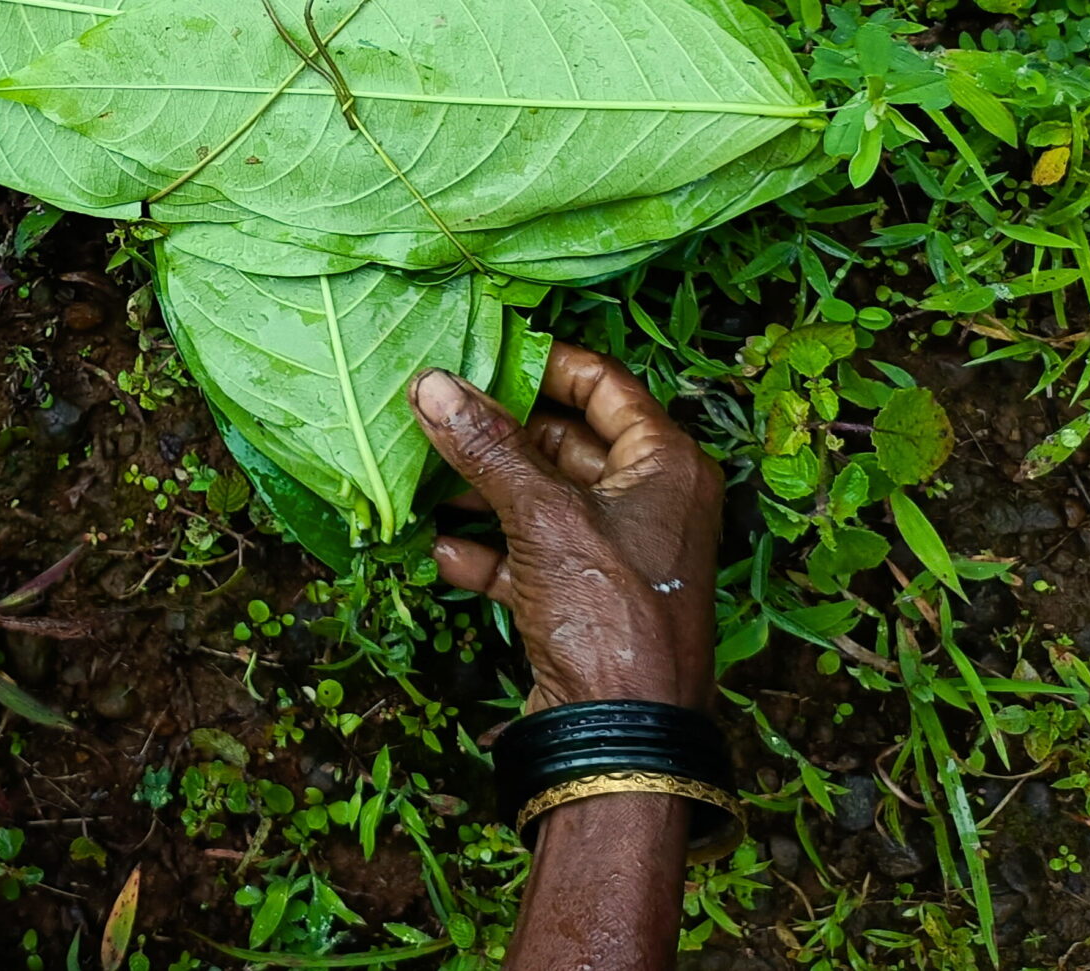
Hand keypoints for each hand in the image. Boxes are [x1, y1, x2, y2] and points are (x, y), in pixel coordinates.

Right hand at [407, 345, 720, 712]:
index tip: (481, 353)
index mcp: (665, 465)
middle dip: (498, 433)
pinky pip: (530, 558)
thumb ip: (489, 447)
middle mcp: (649, 503)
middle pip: (565, 442)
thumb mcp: (544, 517)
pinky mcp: (585, 602)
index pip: (604, 385)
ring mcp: (618, 555)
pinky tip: (442, 552)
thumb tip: (434, 386)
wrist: (619, 737)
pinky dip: (488, 552)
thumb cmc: (608, 614)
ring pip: (541, 501)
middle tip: (435, 413)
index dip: (543, 363)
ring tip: (424, 478)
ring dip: (484, 492)